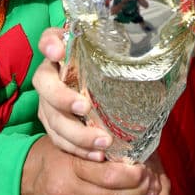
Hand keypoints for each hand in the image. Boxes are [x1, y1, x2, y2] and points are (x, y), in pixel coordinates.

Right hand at [21, 136, 152, 194]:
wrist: (15, 184)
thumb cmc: (46, 158)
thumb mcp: (66, 145)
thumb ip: (92, 148)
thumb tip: (127, 152)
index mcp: (68, 170)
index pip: (111, 176)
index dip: (135, 175)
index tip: (144, 169)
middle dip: (140, 193)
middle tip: (150, 186)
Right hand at [35, 27, 113, 160]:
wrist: (108, 94)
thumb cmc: (114, 71)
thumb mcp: (120, 57)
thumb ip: (126, 51)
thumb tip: (150, 48)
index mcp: (64, 51)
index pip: (49, 38)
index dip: (49, 44)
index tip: (58, 51)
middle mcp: (51, 74)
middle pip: (44, 83)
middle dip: (62, 97)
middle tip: (85, 107)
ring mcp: (48, 101)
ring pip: (52, 117)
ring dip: (76, 132)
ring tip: (103, 142)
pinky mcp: (54, 124)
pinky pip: (59, 139)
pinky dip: (78, 149)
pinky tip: (97, 156)